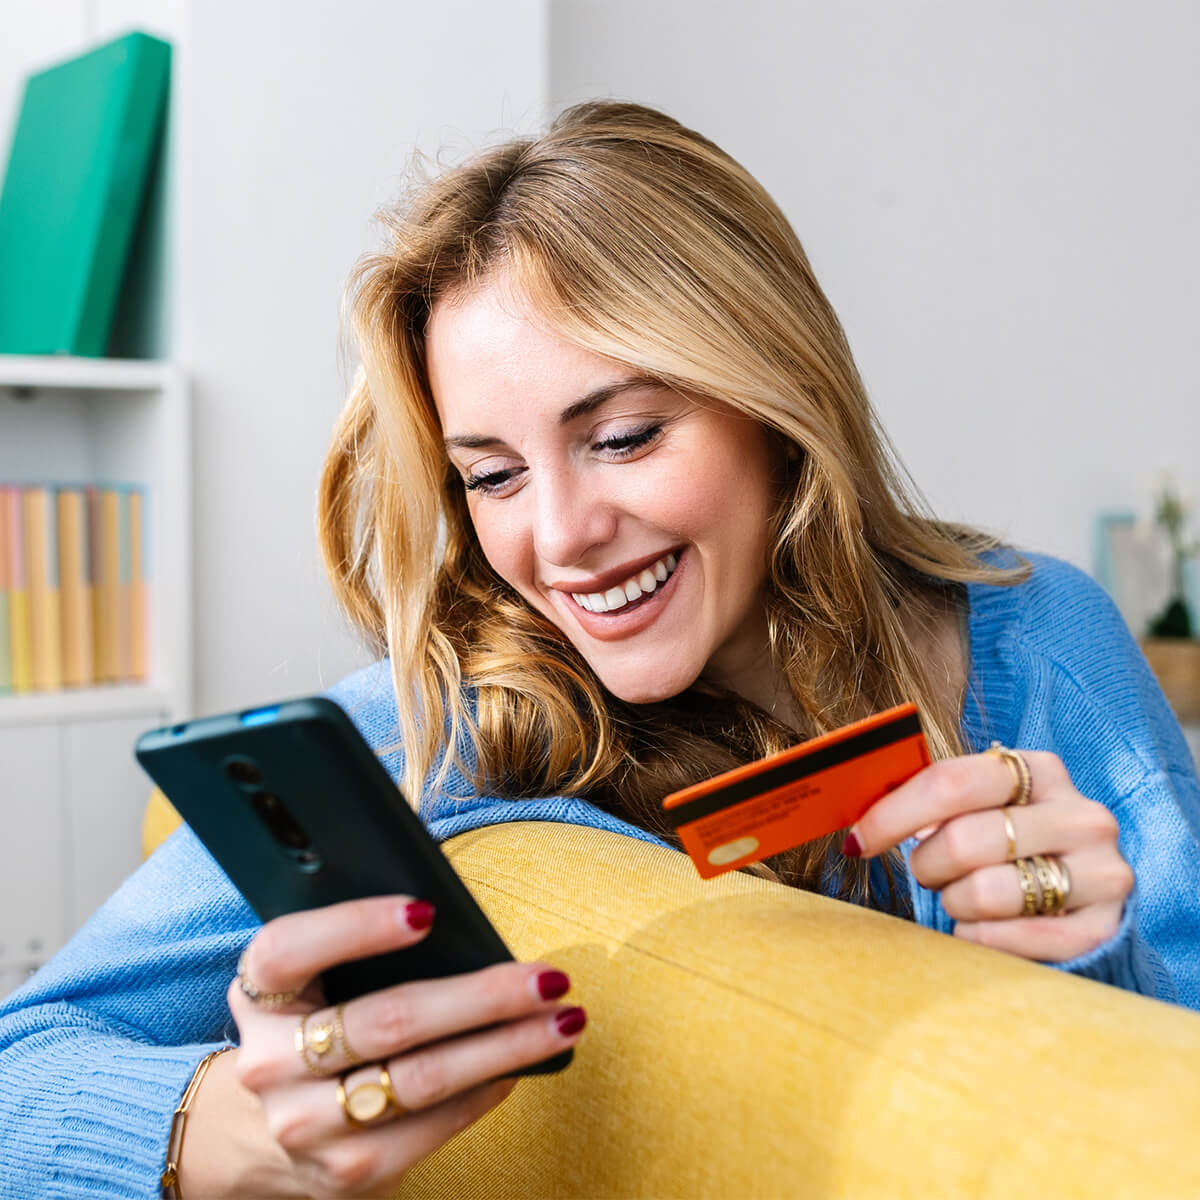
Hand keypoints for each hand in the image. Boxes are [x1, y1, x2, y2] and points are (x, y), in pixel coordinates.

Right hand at [212, 896, 584, 1198]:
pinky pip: (432, 1127)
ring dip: (506, 1048)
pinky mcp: (344, 1173)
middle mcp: (268, 1064)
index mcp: (259, 994)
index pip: (291, 950)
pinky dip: (485, 1091)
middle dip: (480, 996)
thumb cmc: (316, 1018)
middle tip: (547, 977)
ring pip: (421, 1079)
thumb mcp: (314, 975)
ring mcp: (304, 1126)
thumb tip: (453, 915)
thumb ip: (360, 941)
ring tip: (562, 1020)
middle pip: (385, 1021)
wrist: (260, 1127)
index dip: (356, 927)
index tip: (429, 910)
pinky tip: (521, 1065)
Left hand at [843, 749, 1133, 961]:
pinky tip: (980, 928)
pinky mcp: (1104, 927)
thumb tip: (856, 812)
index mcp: (1038, 771)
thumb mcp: (982, 809)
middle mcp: (1079, 815)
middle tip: (928, 874)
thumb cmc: (1010, 845)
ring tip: (963, 897)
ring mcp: (1102, 871)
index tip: (857, 842)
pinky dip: (979, 937)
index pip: (952, 782)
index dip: (894, 814)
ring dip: (954, 902)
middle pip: (964, 840)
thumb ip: (932, 801)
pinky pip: (1012, 938)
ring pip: (986, 892)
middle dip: (926, 866)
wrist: (1086, 896)